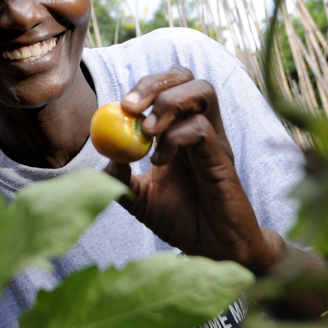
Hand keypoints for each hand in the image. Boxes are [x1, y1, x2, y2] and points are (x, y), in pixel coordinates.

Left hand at [105, 67, 286, 274]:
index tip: (119, 106)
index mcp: (181, 129)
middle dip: (154, 83)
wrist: (212, 251)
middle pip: (185, 76)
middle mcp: (201, 126)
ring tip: (148, 132)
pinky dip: (175, 138)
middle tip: (130, 106)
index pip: (167, 85)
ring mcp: (215, 140)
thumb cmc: (180, 221)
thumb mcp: (139, 198)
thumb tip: (104, 155)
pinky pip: (201, 129)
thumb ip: (120, 177)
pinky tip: (160, 163)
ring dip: (168, 103)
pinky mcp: (223, 158)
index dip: (142, 87)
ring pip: (202, 91)